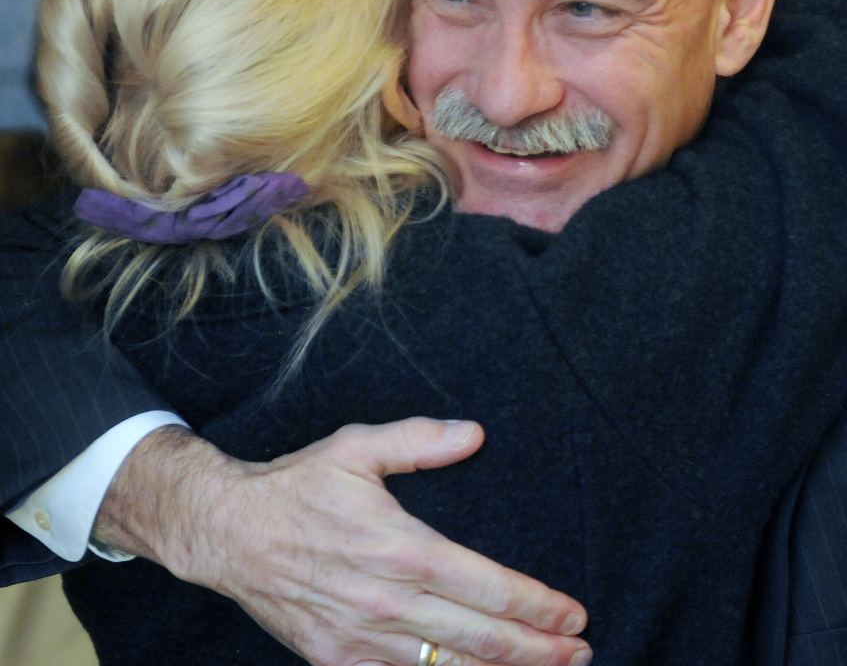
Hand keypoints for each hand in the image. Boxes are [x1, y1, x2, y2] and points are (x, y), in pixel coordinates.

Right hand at [94, 419, 590, 665]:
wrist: (230, 533)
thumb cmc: (297, 487)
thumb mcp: (357, 447)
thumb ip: (420, 440)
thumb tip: (474, 434)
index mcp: (402, 549)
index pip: (489, 588)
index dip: (538, 605)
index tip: (572, 613)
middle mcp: (389, 602)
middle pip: (482, 640)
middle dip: (540, 650)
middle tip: (579, 651)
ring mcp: (363, 640)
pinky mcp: (339, 660)